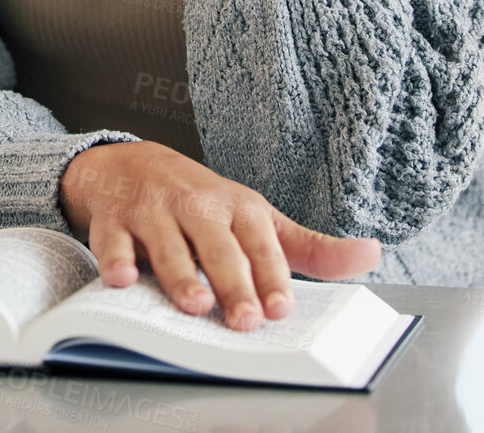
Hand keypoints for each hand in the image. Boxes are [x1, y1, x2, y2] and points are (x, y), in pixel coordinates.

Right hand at [58, 140, 380, 331]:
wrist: (131, 163)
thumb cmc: (203, 203)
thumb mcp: (257, 219)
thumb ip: (309, 248)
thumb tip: (371, 255)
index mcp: (237, 207)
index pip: (260, 242)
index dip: (271, 274)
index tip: (282, 307)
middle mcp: (197, 206)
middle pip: (217, 246)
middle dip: (232, 282)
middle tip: (244, 320)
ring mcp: (153, 210)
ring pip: (167, 245)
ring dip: (180, 274)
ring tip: (194, 304)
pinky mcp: (114, 219)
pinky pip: (112, 241)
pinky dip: (114, 259)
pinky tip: (121, 279)